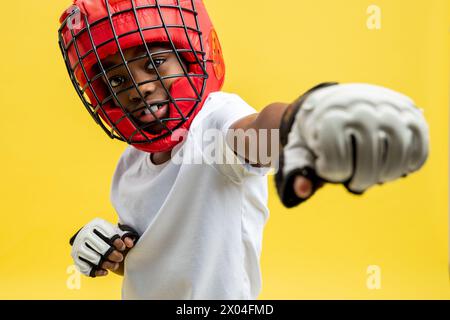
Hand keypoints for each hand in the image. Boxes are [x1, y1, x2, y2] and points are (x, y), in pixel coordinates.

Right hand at [70, 218, 139, 276]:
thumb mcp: (117, 232)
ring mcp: (78, 245)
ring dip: (107, 264)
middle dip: (113, 255)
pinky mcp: (75, 256)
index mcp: (96, 224)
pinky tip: (105, 271)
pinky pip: (85, 267)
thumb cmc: (108, 235)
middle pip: (101, 247)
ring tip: (115, 265)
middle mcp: (85, 233)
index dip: (118, 242)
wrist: (92, 238)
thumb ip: (126, 236)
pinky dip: (96, 271)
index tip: (123, 247)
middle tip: (120, 258)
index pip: (108, 234)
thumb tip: (130, 243)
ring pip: (94, 258)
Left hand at [276, 82, 428, 207]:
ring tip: (372, 177)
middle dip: (360, 180)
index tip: (326, 166)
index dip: (332, 173)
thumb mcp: (299, 152)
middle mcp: (361, 106)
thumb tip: (302, 191)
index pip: (338, 161)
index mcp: (329, 115)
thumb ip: (297, 174)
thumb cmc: (314, 136)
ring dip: (385, 174)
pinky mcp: (409, 112)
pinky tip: (390, 168)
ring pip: (398, 152)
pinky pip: (418, 146)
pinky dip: (407, 165)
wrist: (333, 104)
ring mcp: (388, 107)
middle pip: (370, 159)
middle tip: (352, 182)